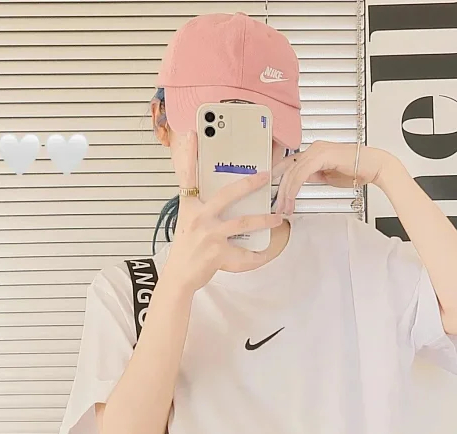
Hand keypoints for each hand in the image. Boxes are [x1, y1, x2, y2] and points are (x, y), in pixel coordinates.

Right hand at [165, 133, 283, 293]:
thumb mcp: (188, 222)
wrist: (179, 275)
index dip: (190, 155)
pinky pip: (244, 253)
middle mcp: (199, 217)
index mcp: (190, 207)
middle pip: (227, 194)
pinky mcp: (218, 253)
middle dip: (249, 184)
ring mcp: (209, 235)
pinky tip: (266, 253)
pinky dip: (257, 255)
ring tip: (277, 218)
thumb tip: (220, 200)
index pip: (188, 176)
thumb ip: (201, 208)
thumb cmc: (186, 249)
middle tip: (265, 176)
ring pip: (242, 222)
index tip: (194, 135)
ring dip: (263, 219)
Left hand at [272, 141, 396, 214]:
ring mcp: (317, 150)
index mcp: (314, 152)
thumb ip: (314, 176)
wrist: (374, 166)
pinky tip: (292, 198)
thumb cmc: (358, 170)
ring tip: (285, 207)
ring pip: (292, 171)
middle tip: (278, 207)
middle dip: (280, 190)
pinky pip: (301, 172)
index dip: (280, 181)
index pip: (290, 165)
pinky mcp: (322, 156)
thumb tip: (301, 181)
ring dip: (286, 192)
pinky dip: (294, 187)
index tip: (276, 197)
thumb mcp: (329, 175)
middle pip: (288, 169)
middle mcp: (314, 148)